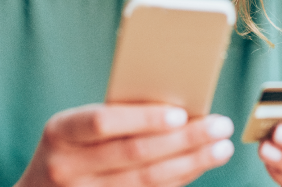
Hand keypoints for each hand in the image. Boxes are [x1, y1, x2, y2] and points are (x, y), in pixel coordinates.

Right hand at [15, 103, 234, 186]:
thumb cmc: (68, 148)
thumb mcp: (74, 127)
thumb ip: (113, 116)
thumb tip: (175, 103)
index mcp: (61, 132)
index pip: (103, 122)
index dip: (143, 118)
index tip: (181, 113)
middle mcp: (69, 167)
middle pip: (135, 154)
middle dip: (185, 140)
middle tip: (220, 126)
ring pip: (147, 181)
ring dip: (190, 163)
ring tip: (220, 148)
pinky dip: (178, 181)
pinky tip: (198, 167)